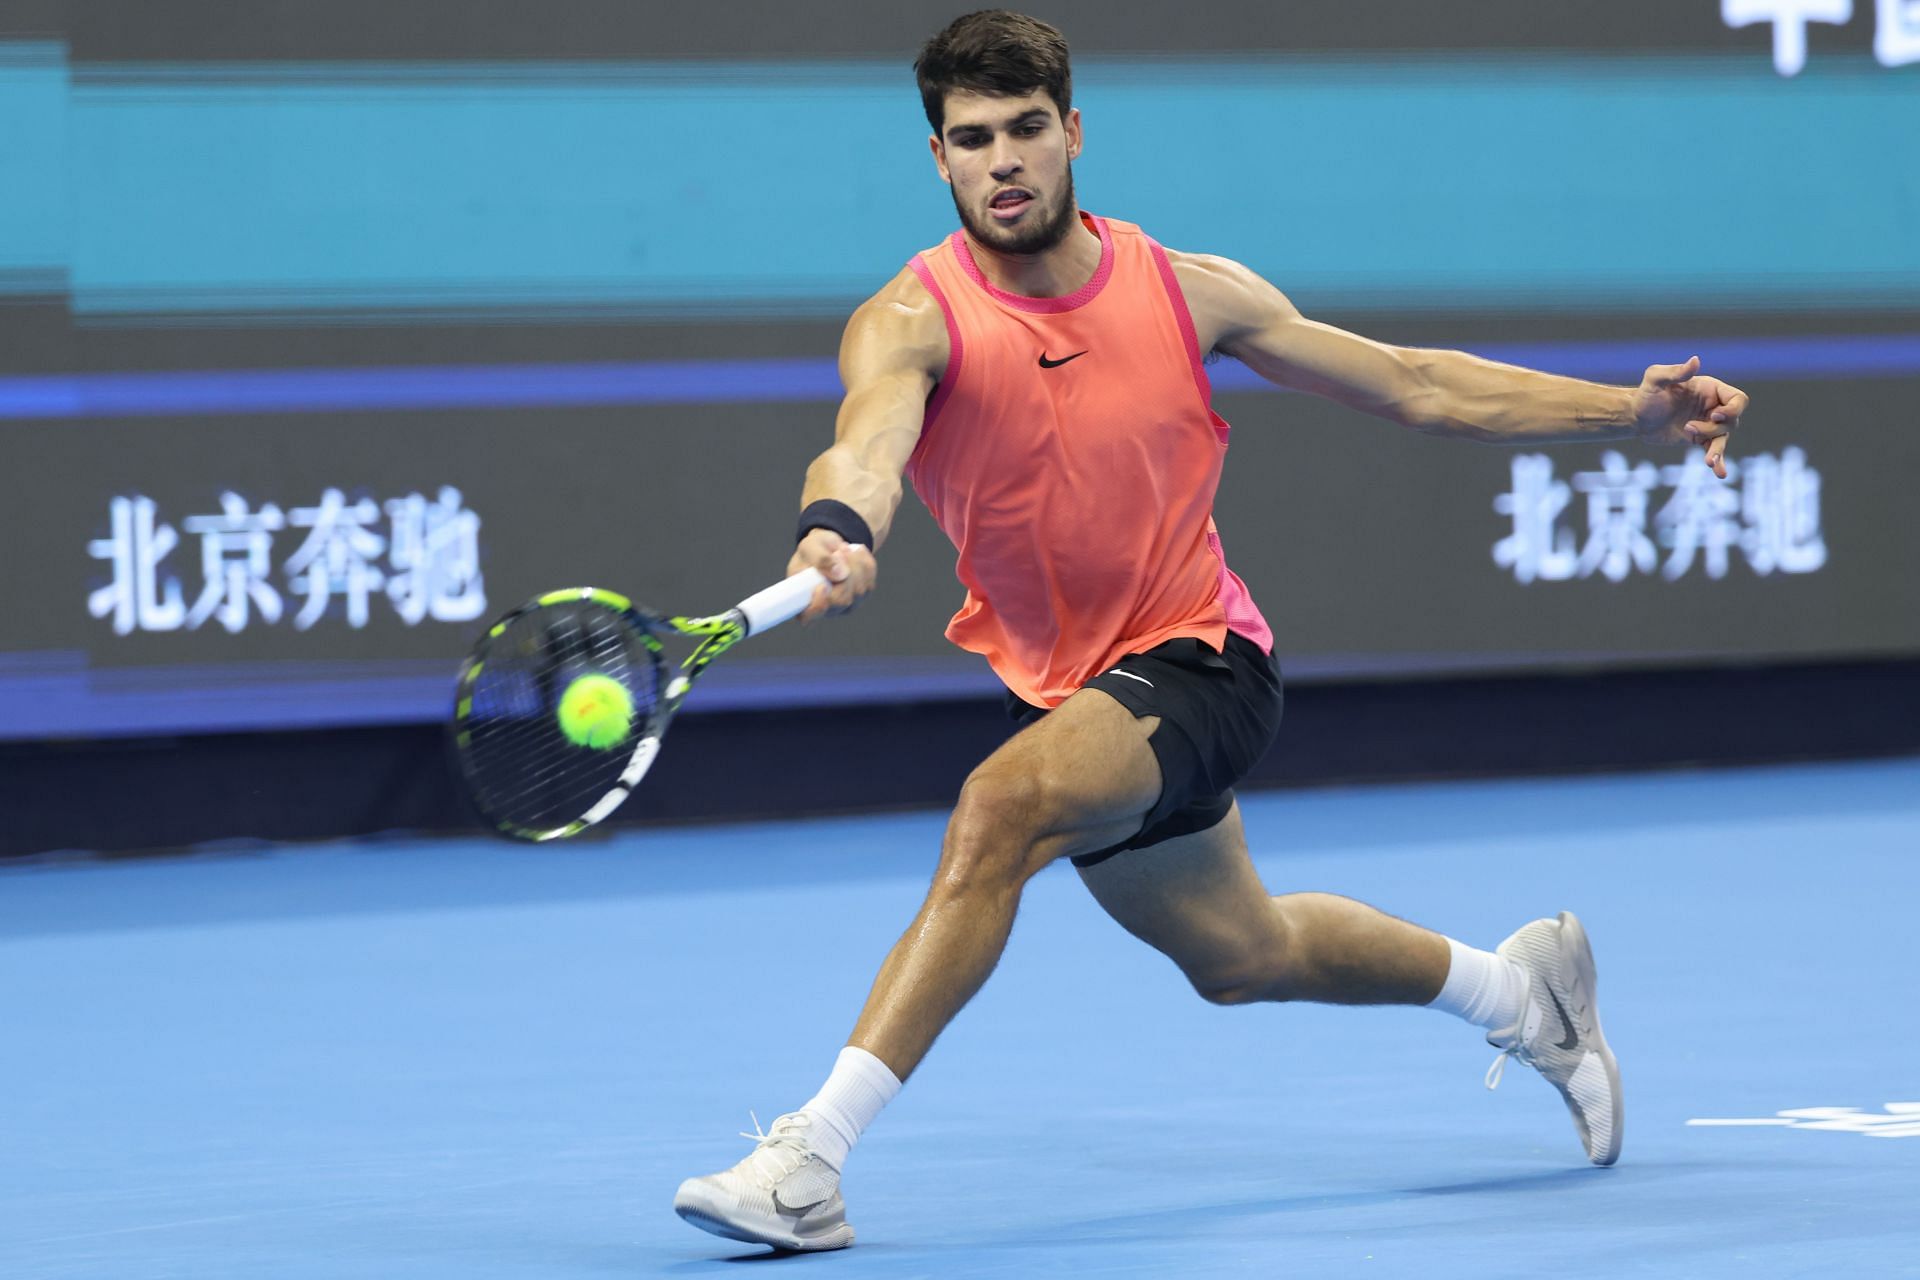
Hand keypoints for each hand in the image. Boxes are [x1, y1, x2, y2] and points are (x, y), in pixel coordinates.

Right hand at [787, 529, 875, 622]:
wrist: (829, 545)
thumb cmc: (813, 550)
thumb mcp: (809, 546)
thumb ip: (820, 559)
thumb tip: (840, 574)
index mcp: (803, 599)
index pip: (808, 616)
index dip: (817, 606)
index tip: (821, 587)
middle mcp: (826, 607)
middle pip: (843, 600)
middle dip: (844, 573)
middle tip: (836, 553)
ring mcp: (848, 603)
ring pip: (860, 588)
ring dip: (853, 562)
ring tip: (841, 550)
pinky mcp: (864, 592)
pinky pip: (870, 575)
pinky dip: (862, 559)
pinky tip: (852, 553)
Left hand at [1631, 355, 1748, 480]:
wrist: (1633, 418)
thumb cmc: (1645, 394)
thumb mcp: (1655, 379)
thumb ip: (1675, 372)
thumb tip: (1696, 360)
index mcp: (1709, 389)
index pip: (1738, 399)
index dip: (1732, 409)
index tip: (1713, 414)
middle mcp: (1712, 406)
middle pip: (1732, 420)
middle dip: (1713, 428)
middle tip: (1688, 427)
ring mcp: (1707, 424)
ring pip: (1724, 437)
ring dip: (1716, 449)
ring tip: (1708, 461)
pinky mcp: (1699, 440)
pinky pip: (1714, 451)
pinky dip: (1718, 462)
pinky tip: (1720, 474)